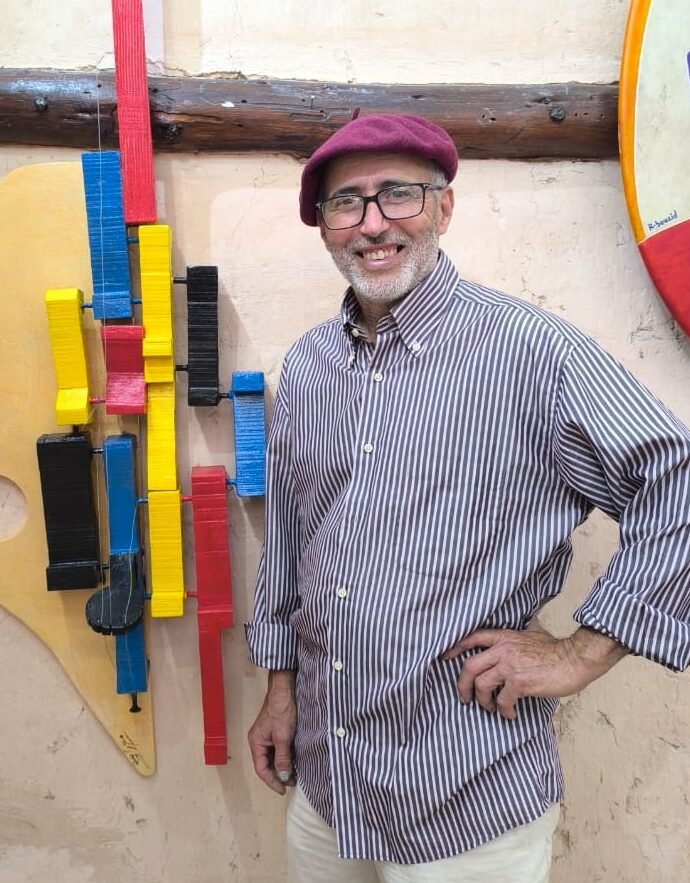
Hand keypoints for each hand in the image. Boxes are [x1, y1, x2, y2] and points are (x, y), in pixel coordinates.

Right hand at [248, 670, 296, 793]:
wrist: (285, 691)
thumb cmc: (281, 710)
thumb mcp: (283, 737)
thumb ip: (282, 758)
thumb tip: (282, 776)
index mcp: (256, 743)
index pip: (261, 769)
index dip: (272, 781)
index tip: (283, 789)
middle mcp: (258, 741)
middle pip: (266, 765)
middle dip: (278, 775)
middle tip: (291, 782)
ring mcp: (266, 737)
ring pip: (272, 758)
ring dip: (282, 767)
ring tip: (294, 775)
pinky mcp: (274, 732)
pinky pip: (277, 750)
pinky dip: (284, 758)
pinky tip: (293, 762)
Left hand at [443, 626, 626, 719]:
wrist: (574, 659)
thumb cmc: (556, 650)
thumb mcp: (530, 635)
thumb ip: (514, 641)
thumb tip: (506, 647)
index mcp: (504, 637)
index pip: (473, 637)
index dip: (456, 647)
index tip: (445, 657)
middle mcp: (503, 649)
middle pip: (469, 666)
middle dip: (462, 685)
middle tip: (464, 698)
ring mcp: (510, 666)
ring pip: (481, 685)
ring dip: (482, 701)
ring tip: (491, 708)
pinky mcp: (519, 682)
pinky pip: (502, 700)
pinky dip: (503, 711)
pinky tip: (510, 714)